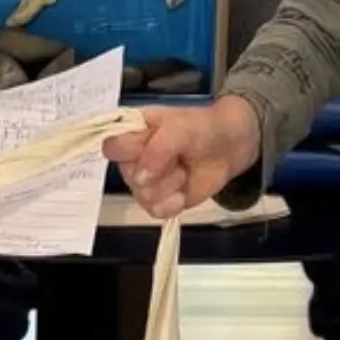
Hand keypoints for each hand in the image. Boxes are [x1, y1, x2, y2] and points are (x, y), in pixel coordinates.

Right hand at [102, 98, 259, 219]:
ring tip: (183, 171)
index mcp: (131, 132)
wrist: (228, 148)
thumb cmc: (201, 129)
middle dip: (158, 171)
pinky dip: (171, 205)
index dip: (129, 153)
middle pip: (128, 176)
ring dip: (168, 187)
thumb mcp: (180, 129)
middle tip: (178, 158)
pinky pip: (153, 211)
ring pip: (142, 196)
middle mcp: (133, 158)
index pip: (111, 147)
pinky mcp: (160, 200)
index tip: (149, 148)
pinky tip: (181, 194)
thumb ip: (157, 150)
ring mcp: (145, 181)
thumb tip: (139, 180)